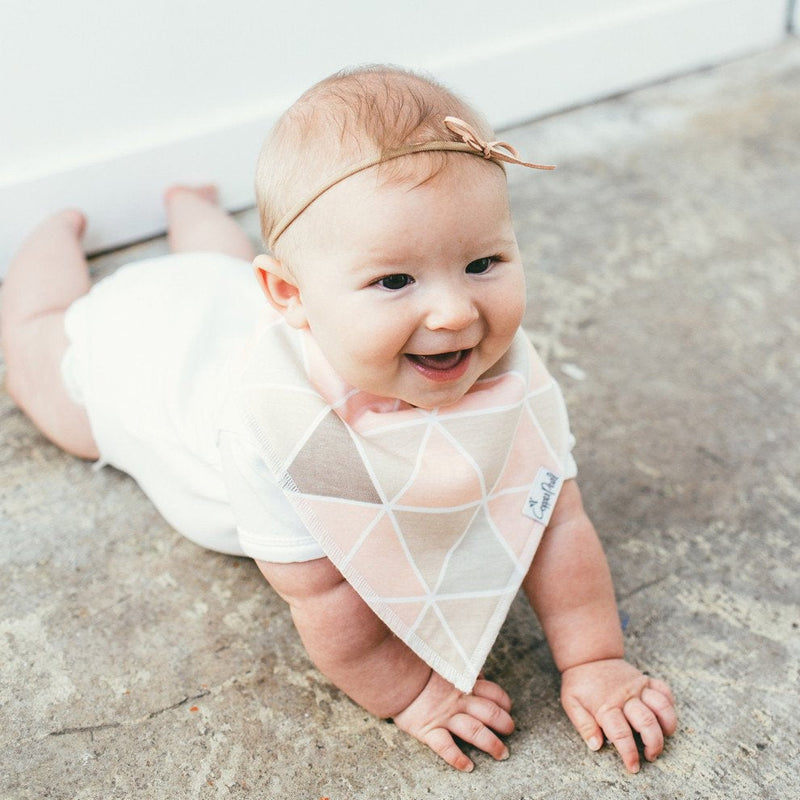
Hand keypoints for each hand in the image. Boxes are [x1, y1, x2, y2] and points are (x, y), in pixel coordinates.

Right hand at [392, 671, 514, 771]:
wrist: (393, 676)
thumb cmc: (419, 668)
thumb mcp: (445, 663)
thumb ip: (462, 669)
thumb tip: (478, 673)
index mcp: (464, 683)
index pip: (493, 693)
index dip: (504, 702)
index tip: (507, 709)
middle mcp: (458, 701)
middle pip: (489, 713)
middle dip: (504, 724)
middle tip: (510, 731)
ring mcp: (444, 716)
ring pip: (474, 731)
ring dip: (492, 744)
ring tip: (501, 754)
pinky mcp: (428, 730)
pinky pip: (445, 747)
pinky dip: (458, 758)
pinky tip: (468, 766)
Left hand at [560, 658, 676, 772]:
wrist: (588, 656)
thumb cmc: (580, 683)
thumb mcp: (571, 703)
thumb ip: (583, 725)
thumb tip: (596, 746)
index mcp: (606, 705)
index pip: (621, 734)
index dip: (629, 754)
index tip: (633, 767)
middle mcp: (625, 696)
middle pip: (647, 722)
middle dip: (654, 744)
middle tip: (651, 756)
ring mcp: (637, 686)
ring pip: (661, 706)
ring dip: (667, 725)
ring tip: (663, 737)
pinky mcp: (645, 679)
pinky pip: (664, 690)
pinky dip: (670, 704)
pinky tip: (665, 717)